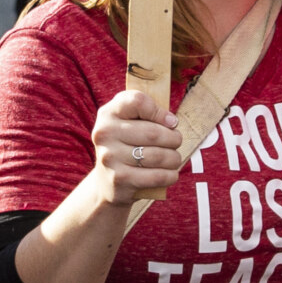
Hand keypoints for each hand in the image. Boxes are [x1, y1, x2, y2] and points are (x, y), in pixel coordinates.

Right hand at [87, 88, 184, 211]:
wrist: (107, 180)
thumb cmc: (128, 144)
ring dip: (174, 158)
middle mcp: (105, 133)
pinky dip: (170, 175)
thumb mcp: (131, 121)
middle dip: (174, 138)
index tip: (170, 122)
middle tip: (176, 142)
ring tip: (174, 158)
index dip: (159, 111)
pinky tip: (171, 174)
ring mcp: (110, 157)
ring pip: (158, 155)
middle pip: (153, 132)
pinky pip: (157, 176)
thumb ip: (149, 112)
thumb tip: (172, 122)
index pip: (138, 101)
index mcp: (108, 113)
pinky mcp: (119, 179)